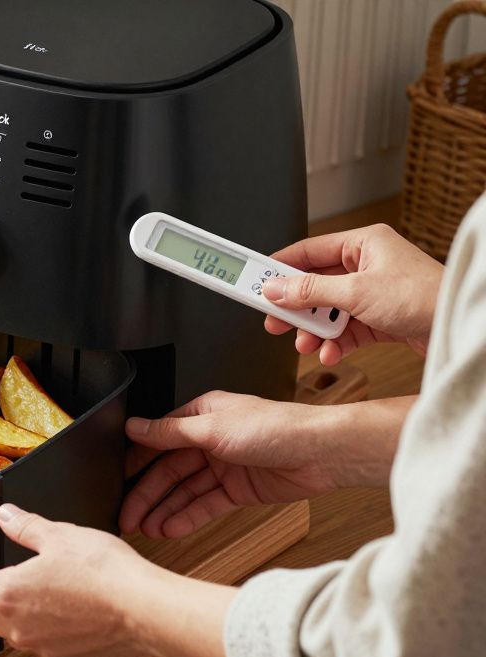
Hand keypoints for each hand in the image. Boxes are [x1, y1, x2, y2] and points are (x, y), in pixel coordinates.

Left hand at [0, 504, 157, 656]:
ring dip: (21, 615)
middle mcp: (20, 627)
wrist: (144, 610)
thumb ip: (25, 526)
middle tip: (10, 578)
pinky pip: (46, 643)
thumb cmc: (103, 574)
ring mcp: (43, 647)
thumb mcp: (59, 536)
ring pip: (18, 633)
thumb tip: (6, 516)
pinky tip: (70, 609)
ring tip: (44, 592)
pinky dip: (49, 628)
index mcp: (8, 595)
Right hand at [122, 391, 411, 538]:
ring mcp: (223, 466)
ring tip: (145, 528)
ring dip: (164, 509)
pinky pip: (205, 505)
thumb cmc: (277, 427)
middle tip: (127, 515)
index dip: (136, 462)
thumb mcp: (213, 427)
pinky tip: (170, 528)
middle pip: (168, 470)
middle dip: (146, 494)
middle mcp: (209, 439)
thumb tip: (134, 427)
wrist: (322, 453)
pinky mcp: (238, 490)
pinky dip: (187, 517)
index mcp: (201, 414)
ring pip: (184, 491)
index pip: (158, 440)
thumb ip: (170, 432)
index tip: (117, 481)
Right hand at [262, 224, 442, 364]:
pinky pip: (345, 330)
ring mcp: (374, 293)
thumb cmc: (424, 297)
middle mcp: (368, 266)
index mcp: (364, 245)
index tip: (255, 281)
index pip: (309, 251)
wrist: (459, 328)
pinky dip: (334, 343)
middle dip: (296, 308)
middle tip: (274, 320)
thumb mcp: (355, 292)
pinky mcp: (379, 319)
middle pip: (315, 285)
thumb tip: (275, 288)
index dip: (280, 267)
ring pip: (328, 311)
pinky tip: (329, 353)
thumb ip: (309, 291)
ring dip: (315, 331)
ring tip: (305, 344)